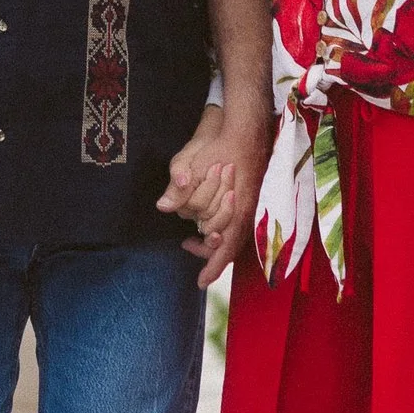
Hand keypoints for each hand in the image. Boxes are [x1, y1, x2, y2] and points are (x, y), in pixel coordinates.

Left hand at [161, 104, 267, 290]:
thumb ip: (179, 186)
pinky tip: (208, 224)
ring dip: (214, 243)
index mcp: (235, 209)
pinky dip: (221, 230)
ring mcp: (250, 207)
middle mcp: (245, 213)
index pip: (224, 249)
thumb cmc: (221, 147)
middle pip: (229, 247)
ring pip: (234, 237)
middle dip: (208, 254)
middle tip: (186, 246)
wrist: (247, 130)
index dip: (212, 268)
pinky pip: (236, 225)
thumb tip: (163, 206)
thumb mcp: (192, 164)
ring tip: (193, 239)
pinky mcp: (250, 200)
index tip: (200, 282)